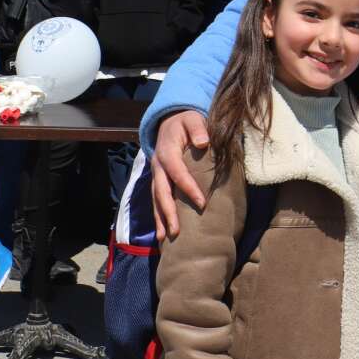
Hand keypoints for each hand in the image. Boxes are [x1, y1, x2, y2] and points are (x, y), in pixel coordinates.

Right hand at [151, 110, 209, 240]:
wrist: (169, 121)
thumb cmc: (185, 122)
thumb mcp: (192, 119)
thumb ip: (198, 128)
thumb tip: (203, 142)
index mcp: (167, 151)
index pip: (177, 172)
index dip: (188, 188)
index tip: (202, 203)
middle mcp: (158, 166)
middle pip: (161, 191)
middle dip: (167, 212)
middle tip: (176, 231)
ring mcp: (156, 174)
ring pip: (155, 199)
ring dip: (160, 219)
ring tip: (165, 238)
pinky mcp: (158, 180)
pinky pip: (156, 200)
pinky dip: (158, 216)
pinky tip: (162, 233)